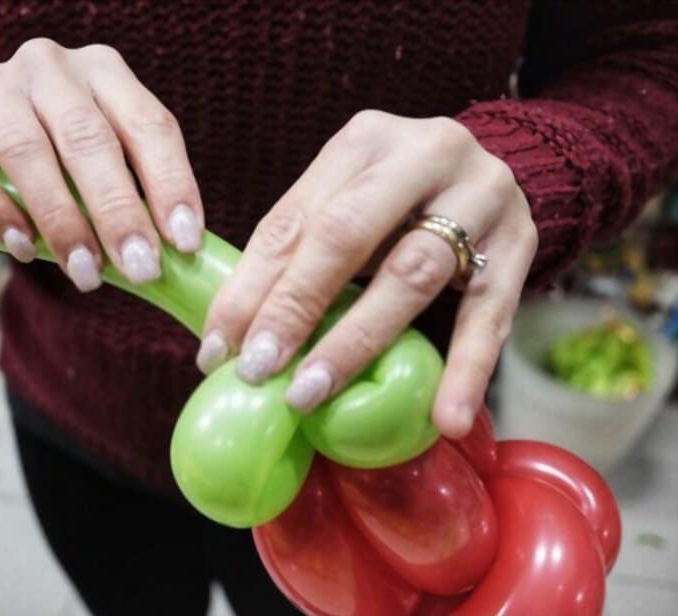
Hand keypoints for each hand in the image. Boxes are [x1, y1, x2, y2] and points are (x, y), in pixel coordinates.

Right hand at [0, 38, 203, 290]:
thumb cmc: (60, 150)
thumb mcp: (106, 154)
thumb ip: (135, 191)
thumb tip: (175, 256)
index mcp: (105, 71)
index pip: (149, 125)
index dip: (171, 184)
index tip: (184, 242)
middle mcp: (50, 67)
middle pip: (88, 139)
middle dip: (118, 212)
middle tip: (140, 268)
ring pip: (27, 150)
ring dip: (60, 219)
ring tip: (85, 272)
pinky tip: (21, 246)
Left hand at [198, 111, 536, 438]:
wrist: (493, 177)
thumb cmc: (400, 204)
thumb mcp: (348, 204)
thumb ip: (300, 249)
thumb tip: (233, 331)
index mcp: (363, 140)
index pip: (293, 219)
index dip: (249, 286)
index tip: (218, 347)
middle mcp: (424, 152)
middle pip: (347, 235)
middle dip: (293, 307)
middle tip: (256, 371)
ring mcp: (480, 193)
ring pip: (413, 272)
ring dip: (356, 341)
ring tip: (312, 394)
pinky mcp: (521, 241)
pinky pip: (492, 312)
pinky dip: (468, 368)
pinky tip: (448, 416)